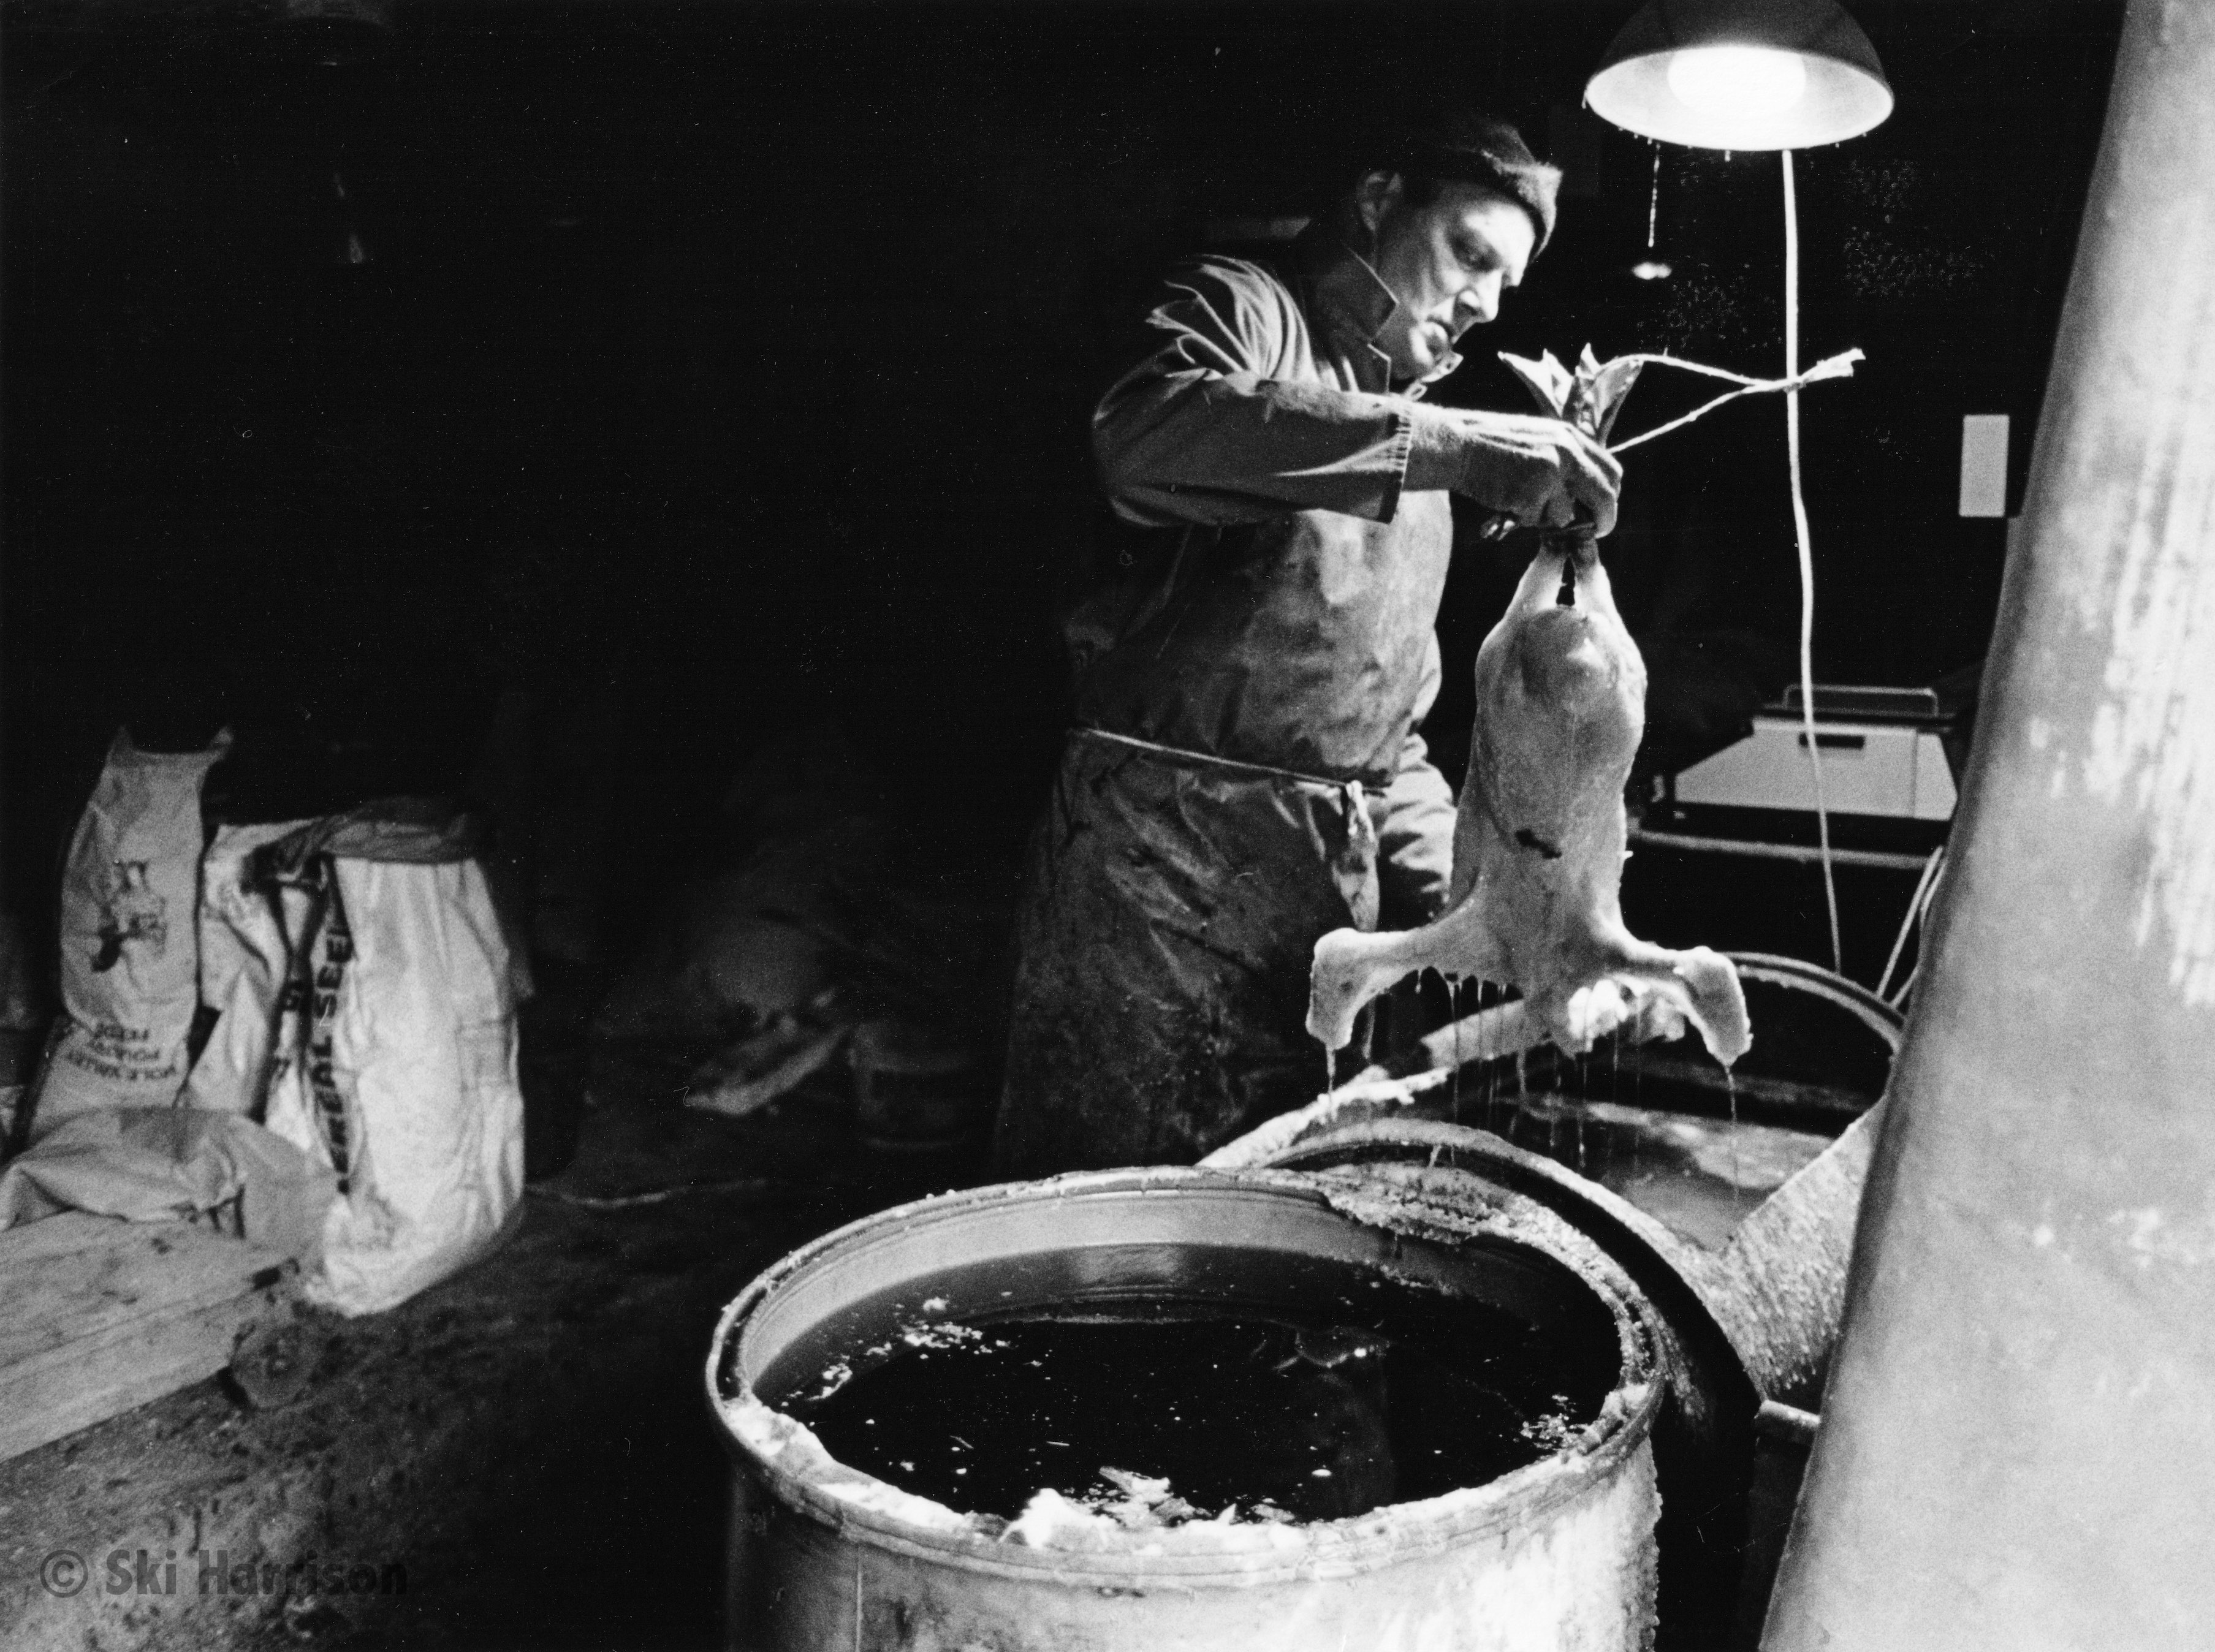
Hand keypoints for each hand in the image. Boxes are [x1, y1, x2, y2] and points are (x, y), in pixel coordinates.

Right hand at [1452, 412, 1621, 536]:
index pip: (1611, 470)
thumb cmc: (1494, 446)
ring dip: (1547, 517)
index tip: (1603, 511)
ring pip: (1566, 514)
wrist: (1461, 444)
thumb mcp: (1541, 439)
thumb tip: (1585, 495)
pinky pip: (1538, 520)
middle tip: (1597, 530)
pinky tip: (1508, 498)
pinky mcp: (1532, 493)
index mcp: (1572, 437)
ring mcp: (1551, 473)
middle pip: (1604, 495)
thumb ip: (1567, 459)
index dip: (1611, 495)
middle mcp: (1567, 453)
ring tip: (1521, 498)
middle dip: (1604, 519)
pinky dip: (1523, 517)